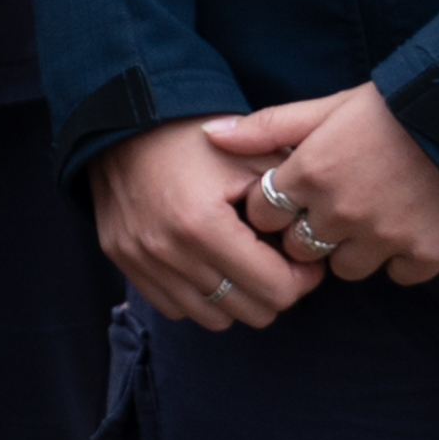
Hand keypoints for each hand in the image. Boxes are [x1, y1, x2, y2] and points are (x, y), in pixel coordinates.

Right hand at [91, 118, 330, 328]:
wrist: (123, 120)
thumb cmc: (196, 138)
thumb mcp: (254, 155)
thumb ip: (292, 200)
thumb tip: (315, 246)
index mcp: (203, 225)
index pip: (278, 290)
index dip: (304, 277)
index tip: (302, 255)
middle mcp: (167, 251)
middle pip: (253, 312)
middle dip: (275, 289)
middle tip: (275, 260)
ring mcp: (140, 260)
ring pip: (215, 319)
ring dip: (237, 297)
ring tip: (241, 263)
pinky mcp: (123, 261)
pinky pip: (176, 308)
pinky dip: (198, 296)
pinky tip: (206, 264)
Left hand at [209, 85, 438, 288]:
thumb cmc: (397, 108)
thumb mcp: (327, 106)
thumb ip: (268, 127)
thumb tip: (209, 135)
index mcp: (311, 172)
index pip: (261, 213)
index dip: (273, 206)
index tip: (290, 195)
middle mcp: (341, 211)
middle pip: (297, 247)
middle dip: (305, 233)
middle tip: (330, 210)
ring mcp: (385, 237)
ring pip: (344, 269)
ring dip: (350, 250)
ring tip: (370, 218)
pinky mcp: (427, 255)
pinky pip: (397, 275)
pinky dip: (400, 260)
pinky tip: (408, 229)